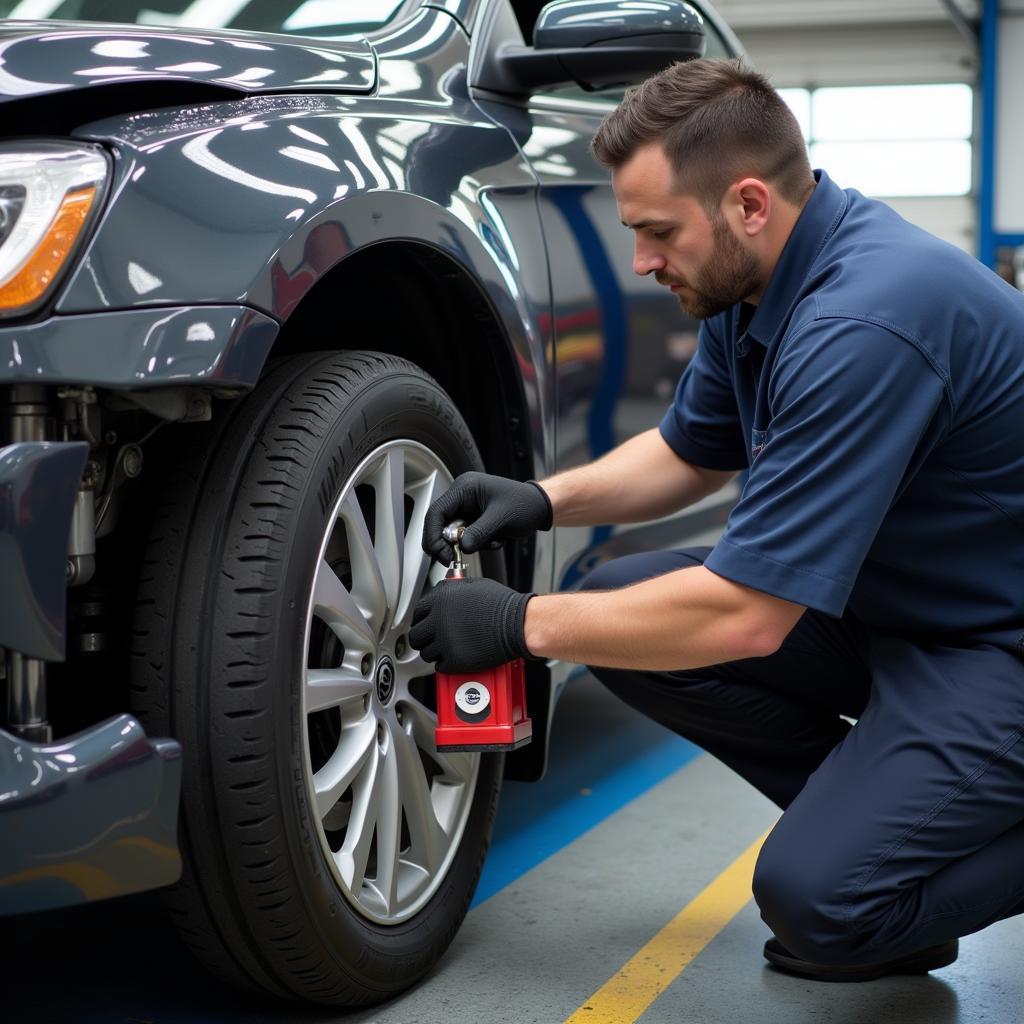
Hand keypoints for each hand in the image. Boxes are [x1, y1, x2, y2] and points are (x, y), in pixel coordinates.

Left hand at [409, 577, 533, 673]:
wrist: (517, 623)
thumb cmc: (502, 604)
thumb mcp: (472, 585)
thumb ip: (452, 590)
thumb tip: (445, 594)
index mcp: (440, 599)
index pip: (417, 613)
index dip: (422, 620)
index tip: (426, 624)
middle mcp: (439, 620)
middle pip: (417, 636)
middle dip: (424, 638)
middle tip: (433, 639)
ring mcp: (446, 641)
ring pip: (427, 653)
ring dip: (434, 652)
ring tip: (446, 649)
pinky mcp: (455, 660)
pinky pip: (440, 666)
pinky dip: (446, 664)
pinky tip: (454, 658)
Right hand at [422, 472, 552, 564]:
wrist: (540, 507)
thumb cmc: (525, 504)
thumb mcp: (501, 518)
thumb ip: (479, 533)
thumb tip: (462, 547)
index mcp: (465, 488)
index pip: (436, 512)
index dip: (433, 534)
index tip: (439, 553)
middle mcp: (462, 496)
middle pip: (440, 524)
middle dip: (448, 543)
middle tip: (453, 558)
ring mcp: (468, 508)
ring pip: (453, 534)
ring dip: (470, 544)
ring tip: (493, 542)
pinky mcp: (474, 520)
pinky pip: (467, 537)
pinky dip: (479, 544)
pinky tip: (496, 540)